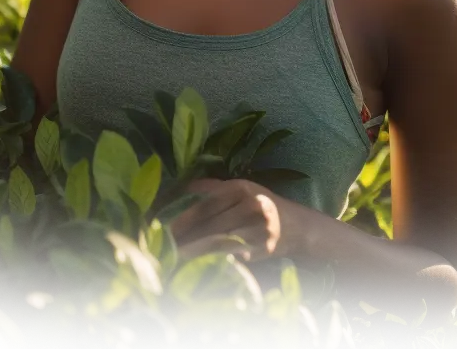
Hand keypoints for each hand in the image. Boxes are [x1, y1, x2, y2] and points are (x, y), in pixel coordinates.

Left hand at [168, 178, 303, 263]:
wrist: (297, 225)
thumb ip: (212, 188)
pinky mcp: (263, 250)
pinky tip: (198, 268)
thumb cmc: (260, 204)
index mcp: (241, 188)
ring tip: (172, 261)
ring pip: (218, 243)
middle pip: (210, 225)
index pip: (205, 203)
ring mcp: (258, 229)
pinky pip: (232, 257)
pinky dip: (213, 262)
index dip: (182, 217)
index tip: (159, 228)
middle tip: (160, 249)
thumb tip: (178, 191)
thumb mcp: (241, 189)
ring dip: (194, 253)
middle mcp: (251, 206)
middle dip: (184, 238)